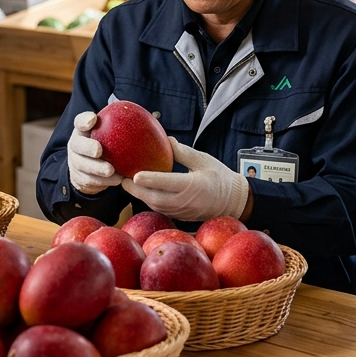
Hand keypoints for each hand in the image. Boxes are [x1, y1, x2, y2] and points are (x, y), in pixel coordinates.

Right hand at [66, 112, 120, 194]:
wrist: (91, 170)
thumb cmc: (108, 146)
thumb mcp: (111, 135)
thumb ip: (122, 127)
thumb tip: (150, 117)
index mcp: (83, 131)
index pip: (80, 122)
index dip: (84, 120)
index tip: (93, 120)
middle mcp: (76, 145)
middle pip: (77, 144)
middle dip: (87, 147)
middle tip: (99, 151)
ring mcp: (75, 162)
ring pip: (82, 165)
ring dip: (97, 168)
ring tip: (111, 171)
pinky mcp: (79, 178)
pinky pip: (90, 180)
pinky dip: (103, 181)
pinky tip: (118, 180)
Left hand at [121, 140, 249, 221]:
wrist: (233, 202)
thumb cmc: (220, 178)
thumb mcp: (204, 160)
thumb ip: (183, 152)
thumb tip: (165, 140)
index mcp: (193, 186)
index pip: (167, 183)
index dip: (150, 180)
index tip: (135, 175)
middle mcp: (185, 201)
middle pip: (155, 198)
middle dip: (136, 190)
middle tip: (121, 179)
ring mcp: (182, 211)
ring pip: (156, 205)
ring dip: (140, 196)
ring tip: (126, 184)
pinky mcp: (180, 216)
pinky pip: (161, 209)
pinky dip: (149, 200)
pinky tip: (140, 192)